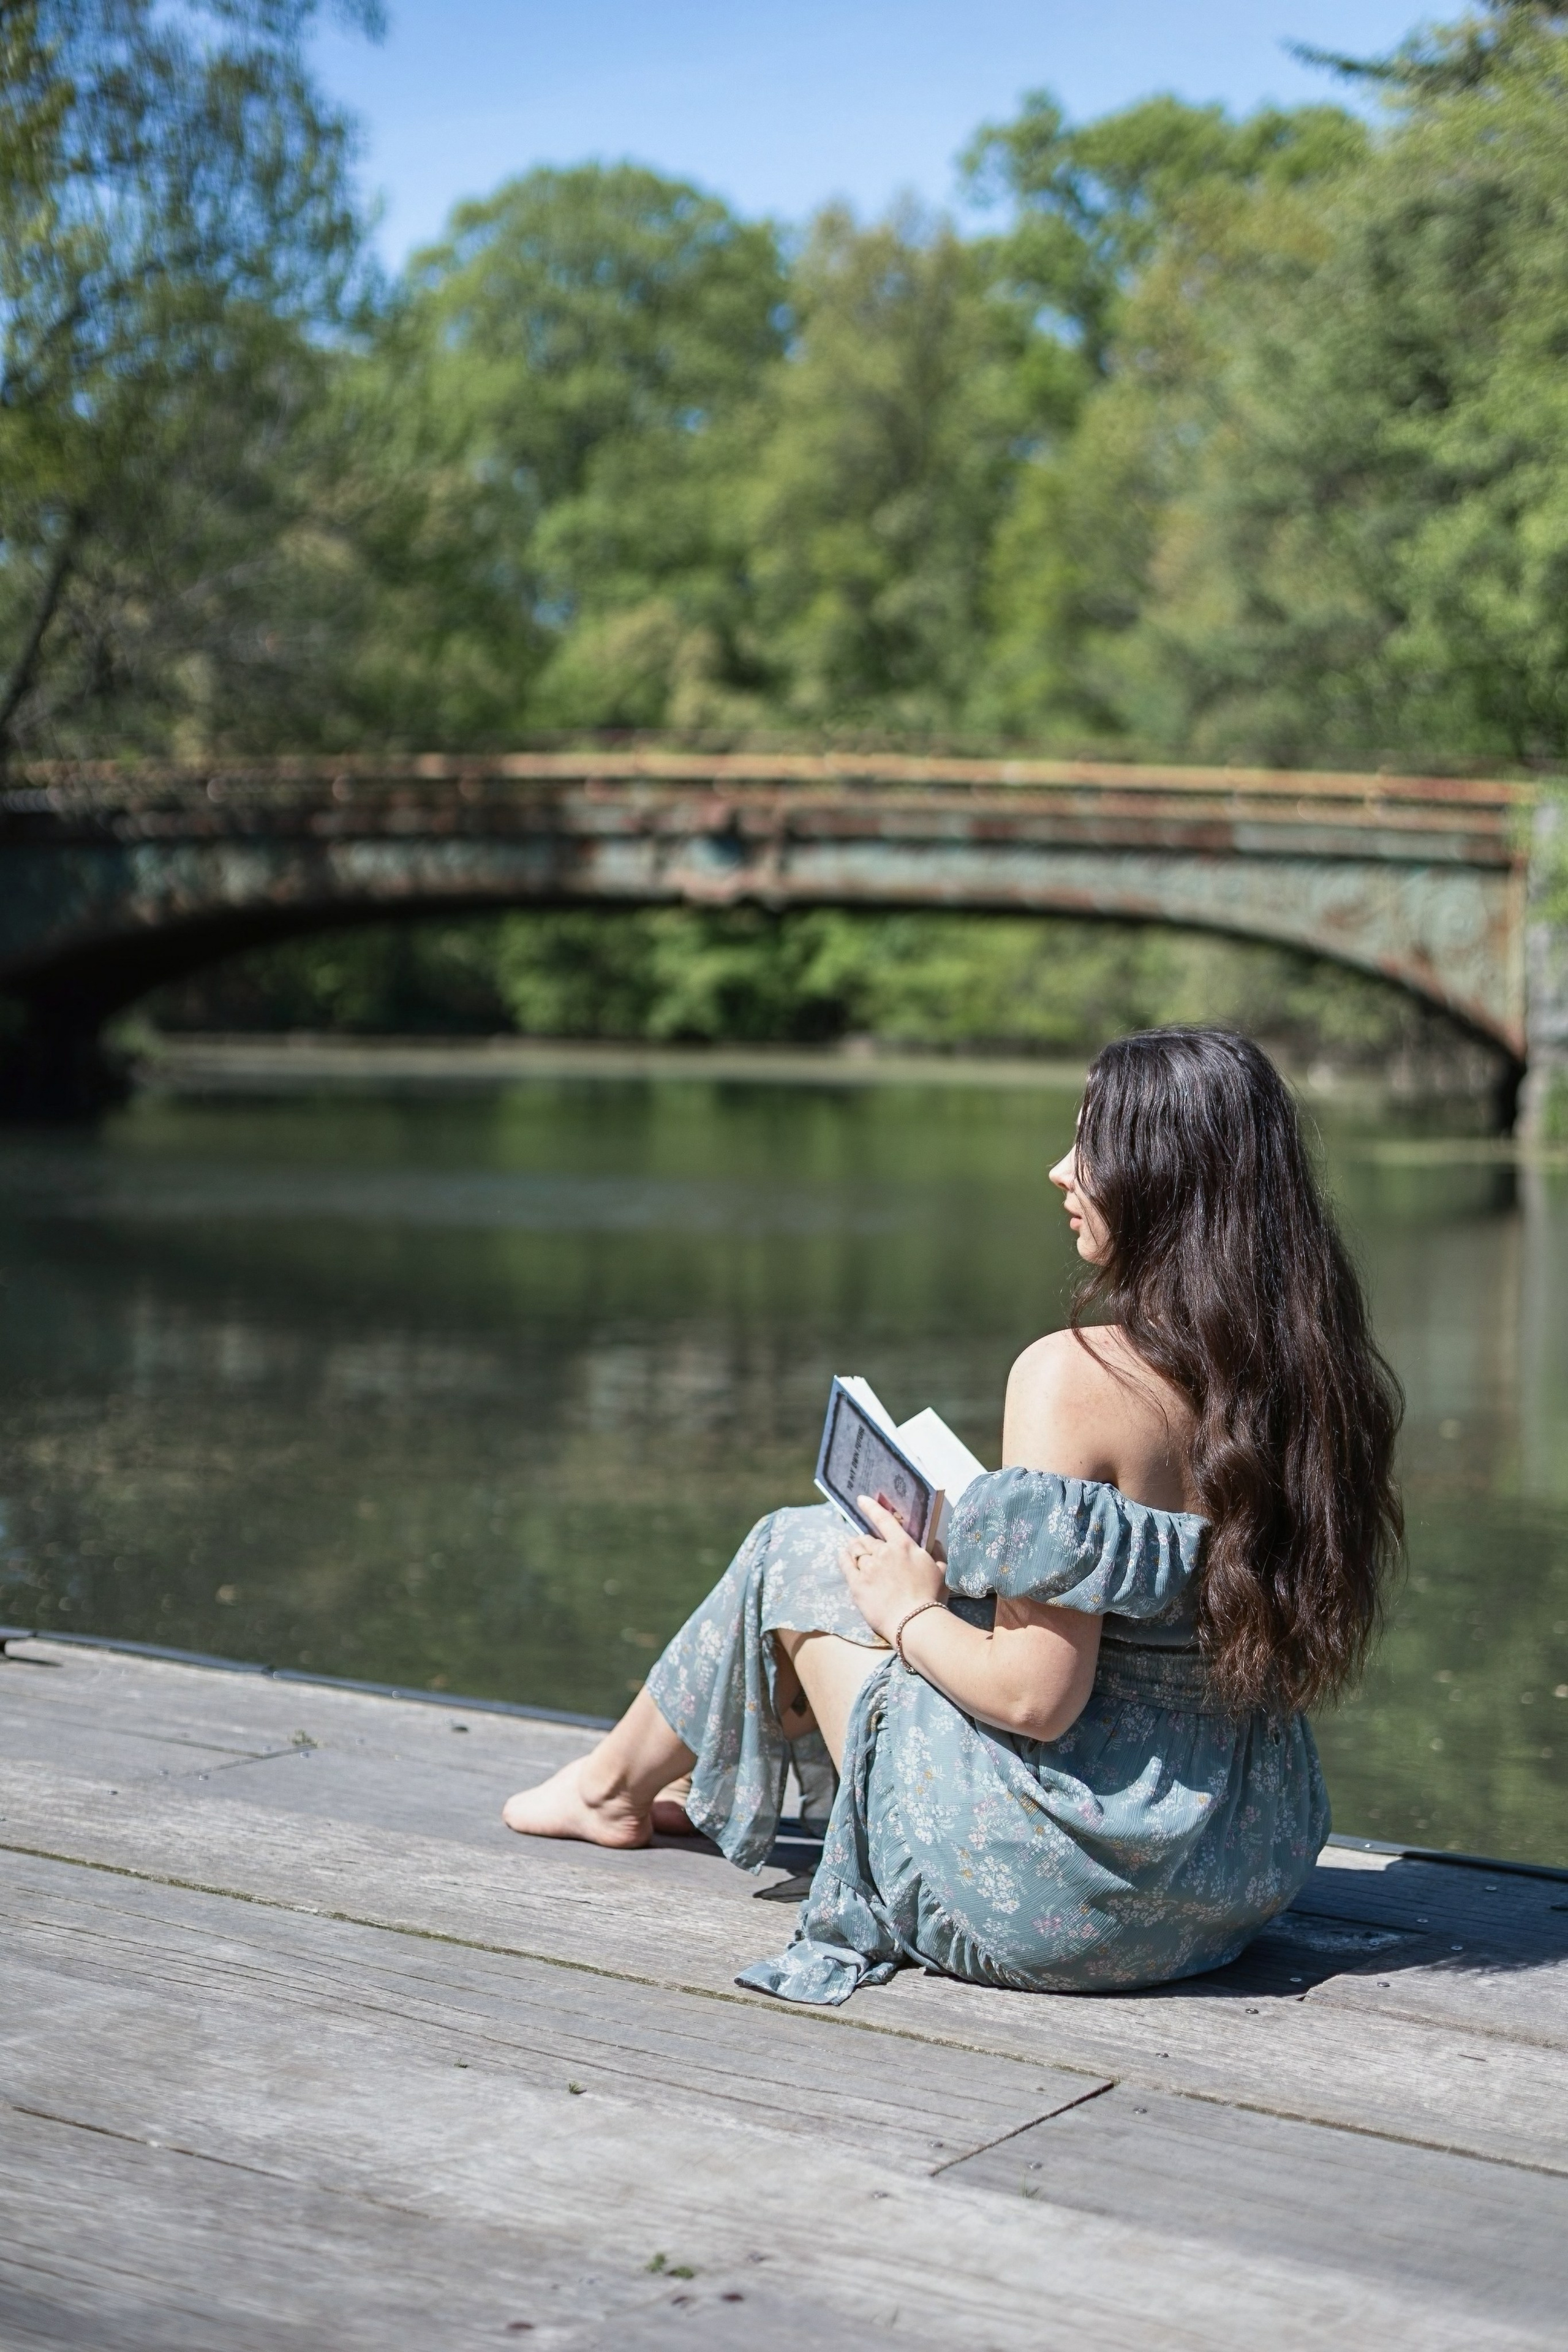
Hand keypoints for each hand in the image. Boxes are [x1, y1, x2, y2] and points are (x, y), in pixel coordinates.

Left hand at [838, 1495, 945, 1643]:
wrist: (915, 1622)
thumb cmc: (931, 1598)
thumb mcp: (941, 1572)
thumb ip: (937, 1554)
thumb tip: (935, 1541)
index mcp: (904, 1546)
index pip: (884, 1520)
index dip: (871, 1508)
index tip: (861, 1500)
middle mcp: (884, 1553)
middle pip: (868, 1539)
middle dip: (866, 1541)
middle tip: (867, 1548)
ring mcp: (869, 1568)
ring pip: (856, 1550)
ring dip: (854, 1548)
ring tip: (853, 1551)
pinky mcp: (857, 1584)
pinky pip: (845, 1564)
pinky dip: (843, 1557)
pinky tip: (843, 1556)